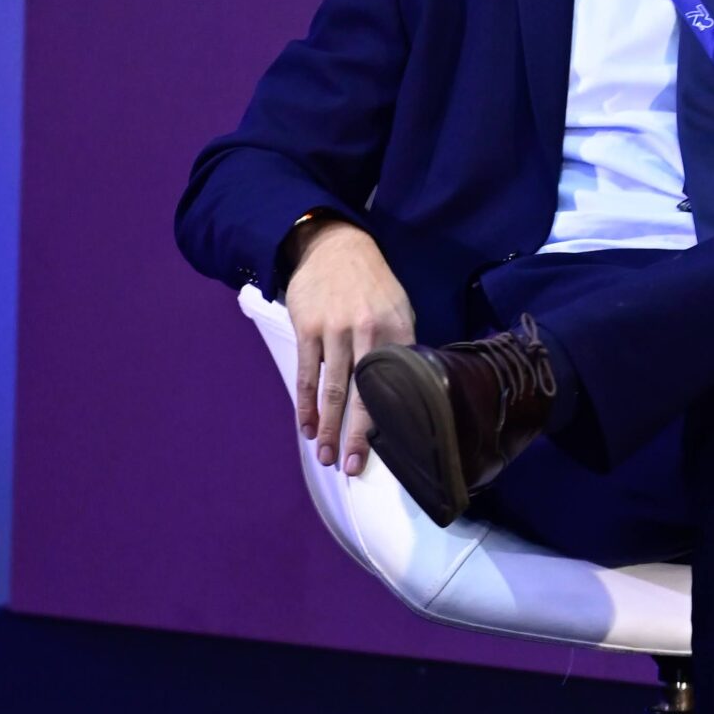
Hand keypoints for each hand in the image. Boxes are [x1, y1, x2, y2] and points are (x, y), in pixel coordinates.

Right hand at [285, 220, 414, 474]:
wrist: (336, 246)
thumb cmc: (373, 285)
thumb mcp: (400, 309)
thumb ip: (402, 348)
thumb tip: (409, 391)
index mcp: (398, 331)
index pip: (395, 384)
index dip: (389, 420)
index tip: (388, 450)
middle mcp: (368, 332)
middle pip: (361, 394)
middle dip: (354, 435)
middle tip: (349, 466)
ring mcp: (335, 331)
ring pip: (331, 389)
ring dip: (325, 427)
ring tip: (324, 455)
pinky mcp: (308, 328)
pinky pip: (306, 374)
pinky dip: (305, 404)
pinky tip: (305, 426)